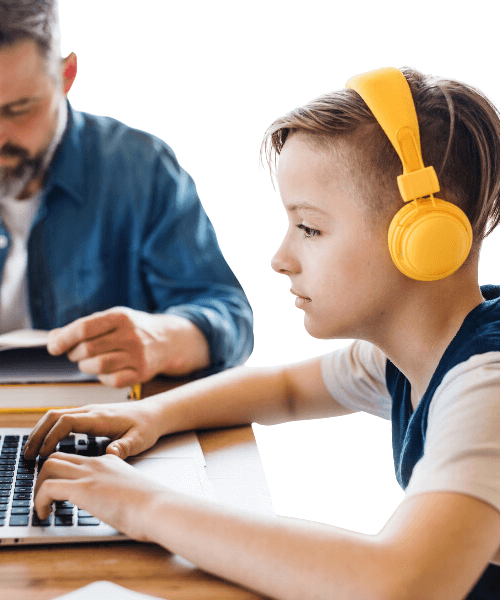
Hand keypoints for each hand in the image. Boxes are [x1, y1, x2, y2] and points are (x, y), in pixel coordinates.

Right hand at [23, 400, 161, 459]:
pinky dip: (50, 430)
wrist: (154, 414)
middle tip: (27, 455)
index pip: (67, 421)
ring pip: (56, 416)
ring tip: (31, 452)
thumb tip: (110, 454)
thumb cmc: (147, 427)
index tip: (43, 454)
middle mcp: (91, 412)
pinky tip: (47, 446)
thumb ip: (125, 447)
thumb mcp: (140, 440)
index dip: (51, 437)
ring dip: (41, 431)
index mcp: (100, 418)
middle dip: (38, 434)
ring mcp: (88, 412)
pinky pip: (63, 419)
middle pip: (54, 415)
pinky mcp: (89, 416)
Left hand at [33, 452, 167, 540]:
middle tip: (45, 497)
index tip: (61, 492)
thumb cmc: (151, 505)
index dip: (64, 474)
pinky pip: (47, 488)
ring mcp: (89, 474)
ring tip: (42, 506)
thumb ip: (118, 491)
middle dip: (44, 476)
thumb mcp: (132, 491)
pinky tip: (45, 514)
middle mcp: (97, 463)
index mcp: (110, 462)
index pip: (77, 459)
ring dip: (38, 487)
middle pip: (58, 457)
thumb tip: (113, 505)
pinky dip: (39, 501)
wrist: (158, 507)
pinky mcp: (83, 488)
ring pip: (48, 466)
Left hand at [47, 307, 210, 386]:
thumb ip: (82, 327)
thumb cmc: (131, 329)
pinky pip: (111, 381)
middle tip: (76, 353)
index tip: (54, 347)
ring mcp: (138, 355)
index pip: (84, 328)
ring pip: (97, 366)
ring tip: (90, 362)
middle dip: (74, 353)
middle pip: (88, 349)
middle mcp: (130, 335)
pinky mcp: (142, 373)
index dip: (64, 339)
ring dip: (86, 366)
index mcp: (120, 317)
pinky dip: (102, 378)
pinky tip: (106, 371)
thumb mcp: (110, 319)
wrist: (167, 340)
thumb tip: (53, 339)